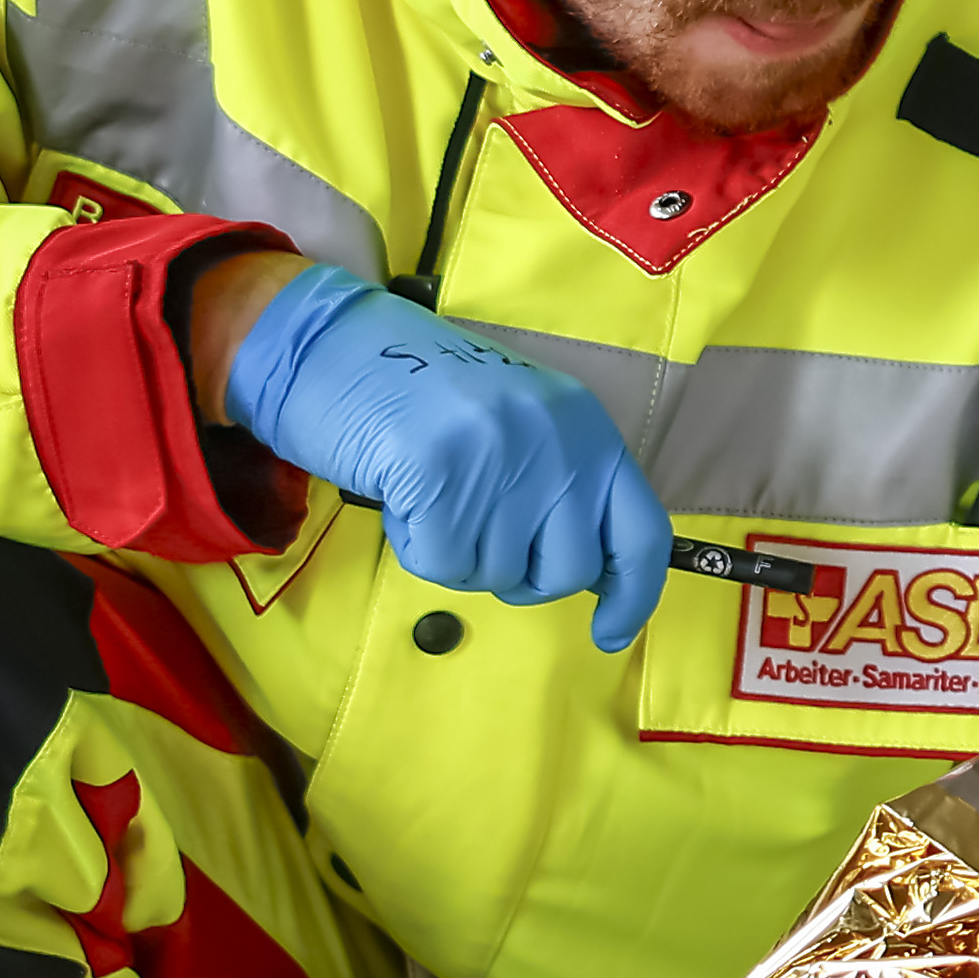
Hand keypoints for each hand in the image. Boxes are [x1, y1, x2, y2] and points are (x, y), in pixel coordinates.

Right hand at [217, 262, 674, 651]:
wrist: (336, 344)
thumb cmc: (424, 393)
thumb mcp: (520, 425)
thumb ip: (561, 484)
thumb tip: (589, 569)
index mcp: (588, 429)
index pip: (642, 531)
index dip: (633, 594)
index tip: (611, 633)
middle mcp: (558, 443)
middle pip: (567, 570)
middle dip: (520, 577)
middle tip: (475, 538)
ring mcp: (502, 459)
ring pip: (497, 573)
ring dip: (457, 553)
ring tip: (431, 494)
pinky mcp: (441, 477)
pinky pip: (441, 563)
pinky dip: (415, 545)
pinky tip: (402, 495)